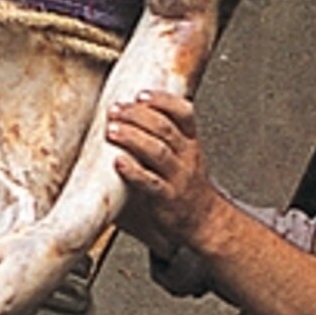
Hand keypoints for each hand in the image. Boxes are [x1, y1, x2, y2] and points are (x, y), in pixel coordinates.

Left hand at [108, 89, 216, 254]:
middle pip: (164, 128)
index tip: (140, 94)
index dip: (162, 100)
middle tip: (114, 111)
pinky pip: (150, 183)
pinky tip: (118, 162)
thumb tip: (125, 111)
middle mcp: (187, 156)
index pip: (184, 112)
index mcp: (190, 141)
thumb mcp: (182, 154)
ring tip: (111, 130)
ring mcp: (178, 177)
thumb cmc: (184, 184)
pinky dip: (133, 171)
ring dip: (132, 138)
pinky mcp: (167, 199)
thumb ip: (163, 134)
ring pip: (157, 152)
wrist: (204, 220)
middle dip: (137, 115)